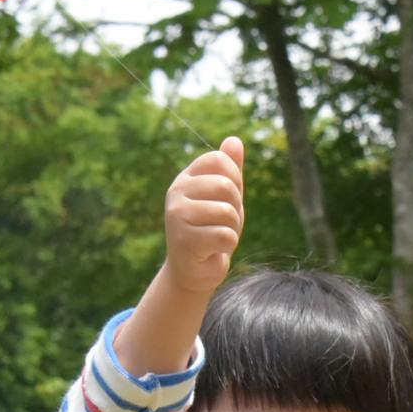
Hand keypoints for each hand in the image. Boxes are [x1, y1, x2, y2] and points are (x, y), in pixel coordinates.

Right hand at [163, 136, 244, 297]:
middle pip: (226, 186)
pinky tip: (213, 250)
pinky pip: (225, 235)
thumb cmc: (210, 230)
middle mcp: (176, 192)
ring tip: (217, 237)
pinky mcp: (184, 240)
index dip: (235, 178)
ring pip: (227, 213)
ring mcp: (177, 216)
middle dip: (236, 209)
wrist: (193, 271)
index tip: (228, 198)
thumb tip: (235, 140)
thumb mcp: (223, 198)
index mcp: (186, 178)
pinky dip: (228, 246)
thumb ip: (229, 170)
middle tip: (223, 223)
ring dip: (233, 229)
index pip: (218, 160)